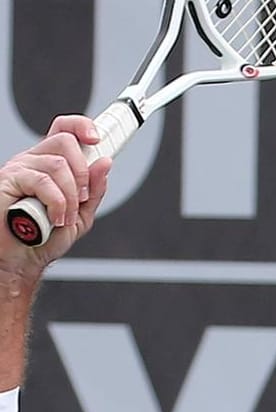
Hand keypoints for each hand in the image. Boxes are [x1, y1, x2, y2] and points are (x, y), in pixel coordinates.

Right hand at [0, 115, 111, 289]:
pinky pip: (43, 181)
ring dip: (71, 197)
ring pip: (58, 165)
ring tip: (64, 217)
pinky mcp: (8, 180)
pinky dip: (57, 203)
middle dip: (84, 173)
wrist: (23, 259)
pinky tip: (53, 218)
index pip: (63, 130)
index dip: (81, 126)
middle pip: (65, 141)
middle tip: (82, 198)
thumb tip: (104, 163)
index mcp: (50, 164)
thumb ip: (94, 190)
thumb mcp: (81, 214)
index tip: (96, 139)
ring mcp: (19, 169)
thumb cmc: (45, 238)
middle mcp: (33, 161)